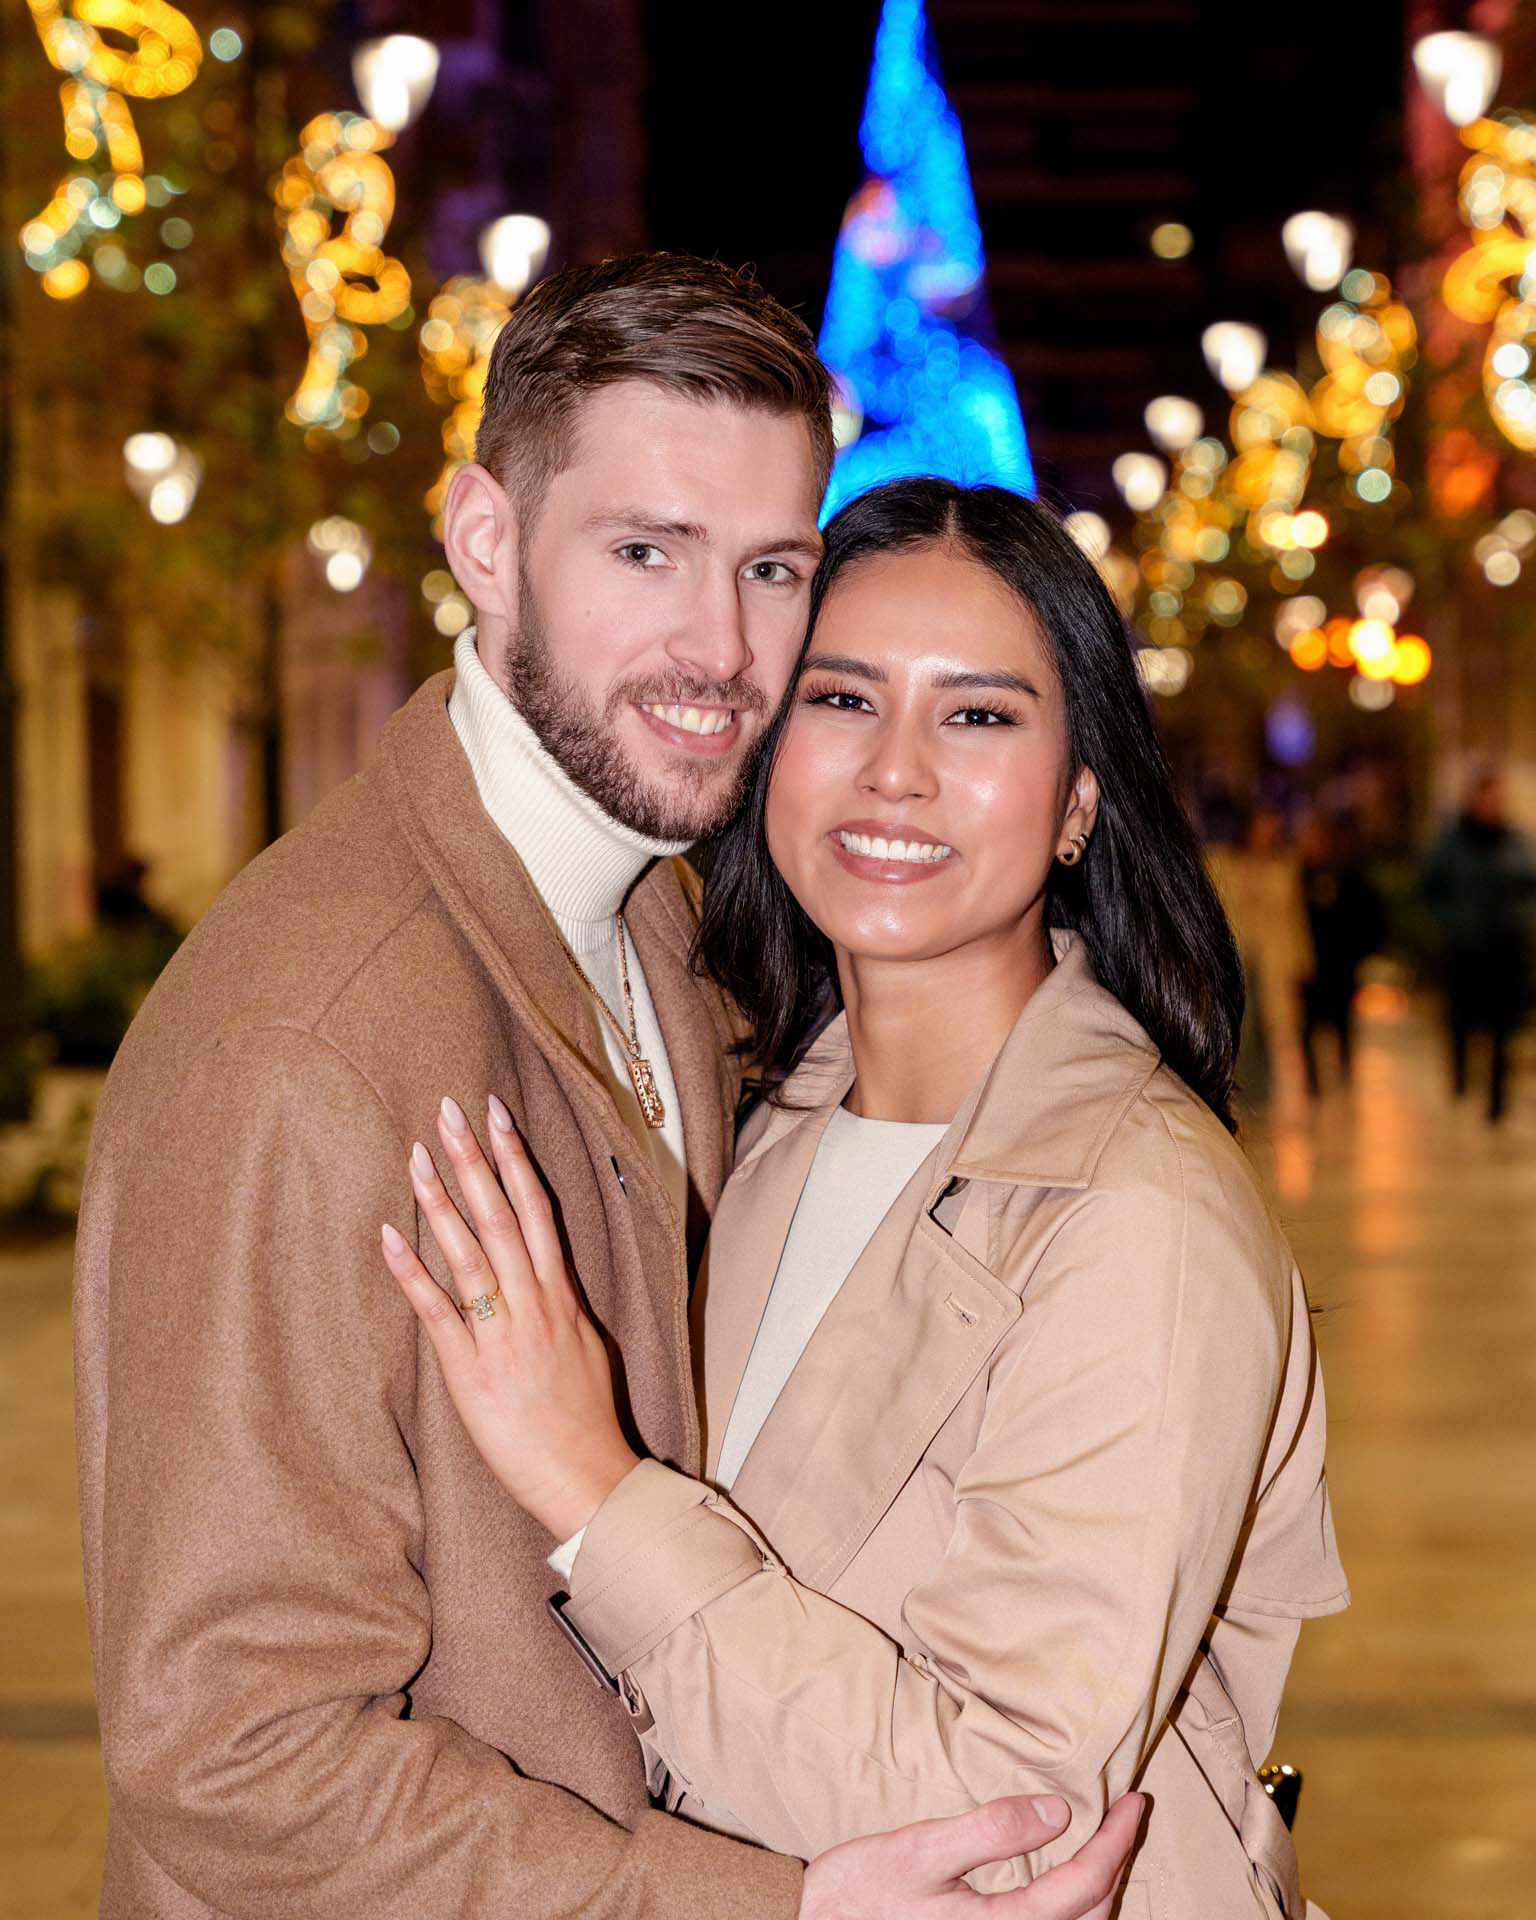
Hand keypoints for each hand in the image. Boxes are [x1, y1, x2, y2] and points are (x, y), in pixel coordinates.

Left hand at [382, 1095, 638, 1538]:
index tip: (497, 1115)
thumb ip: (563, 1305)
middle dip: (475, 1159)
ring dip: (442, 1200)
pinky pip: (438, 1311)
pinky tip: (389, 1234)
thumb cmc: (587, 1420)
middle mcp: (535, 1304)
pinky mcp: (470, 1371)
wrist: (588, 1479)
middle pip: (503, 1216)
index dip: (516, 1159)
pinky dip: (412, 1271)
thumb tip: (547, 1275)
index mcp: (563, 1296)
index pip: (540, 1210)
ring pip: (470, 1252)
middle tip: (451, 1110)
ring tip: (416, 1154)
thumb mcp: (589, 1348)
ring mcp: (503, 1335)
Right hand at [799, 1792, 1143, 1919]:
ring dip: (1096, 1888)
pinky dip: (1068, 1905)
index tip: (1135, 1801)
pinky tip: (1060, 1879)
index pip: (1084, 1886)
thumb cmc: (860, 1893)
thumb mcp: (922, 1849)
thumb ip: (991, 1831)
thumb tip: (1058, 1812)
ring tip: (1103, 1842)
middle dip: (1116, 1865)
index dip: (1117, 1842)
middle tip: (1127, 1816)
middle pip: (1090, 1915)